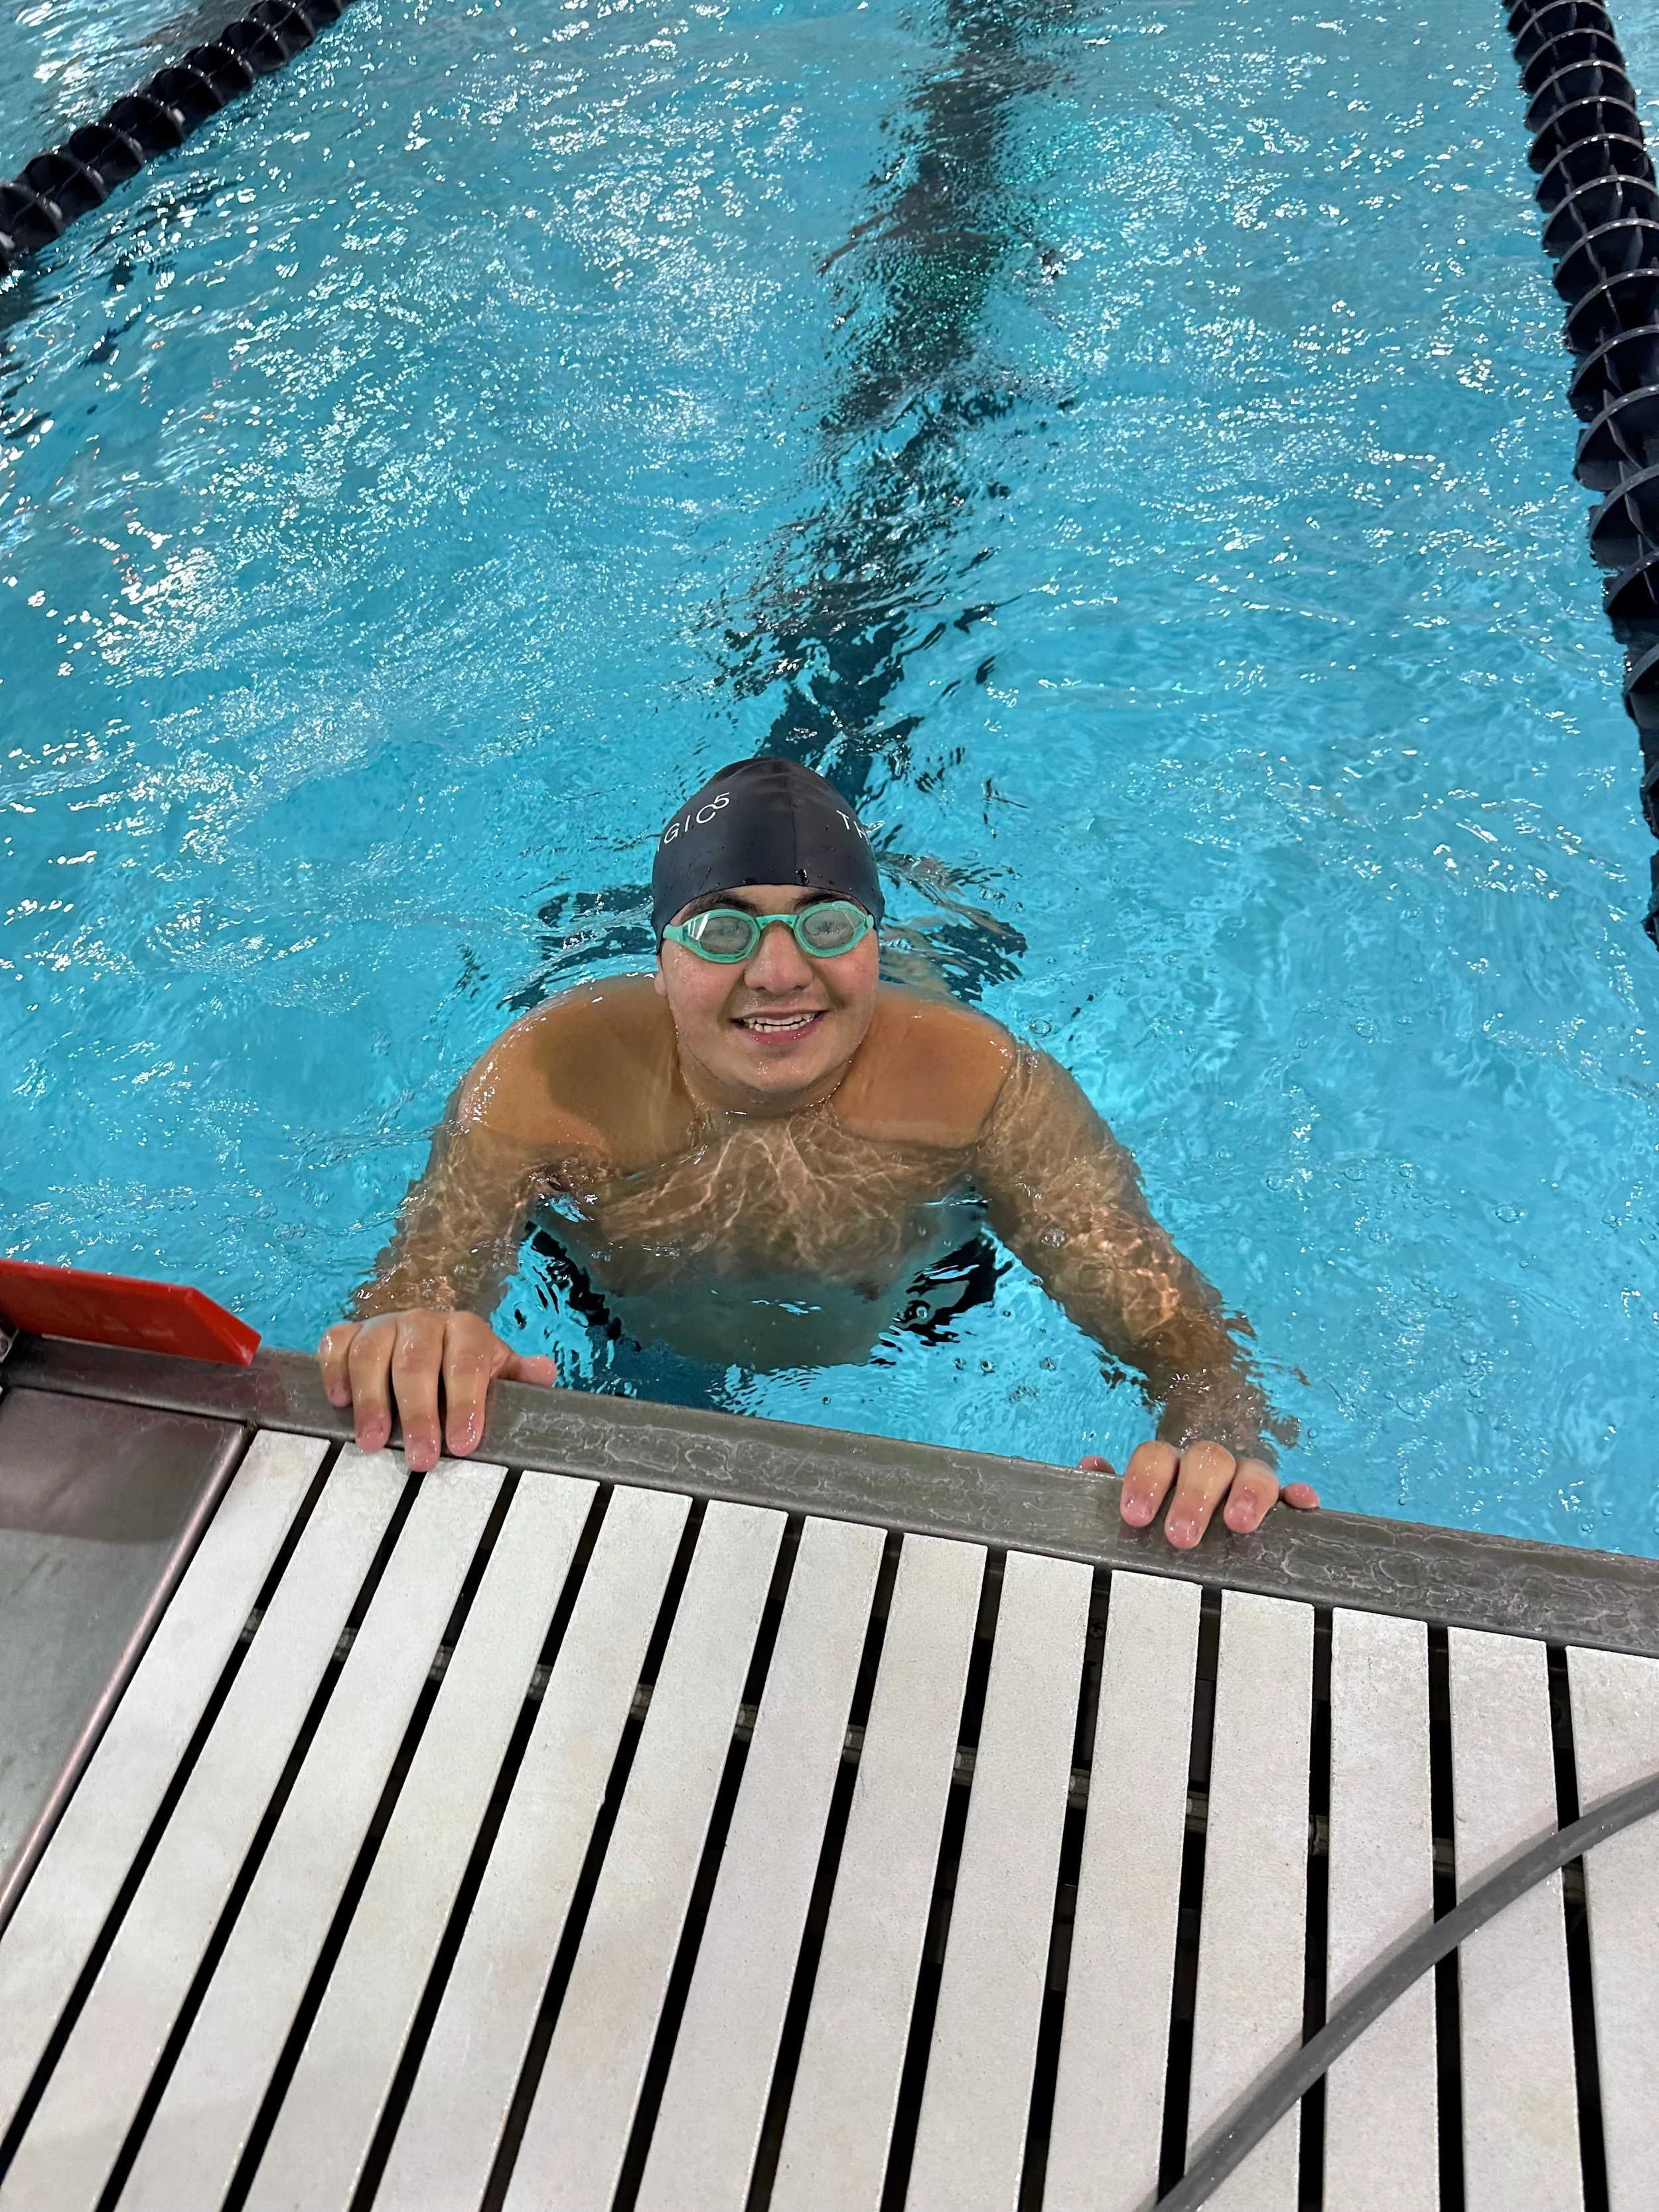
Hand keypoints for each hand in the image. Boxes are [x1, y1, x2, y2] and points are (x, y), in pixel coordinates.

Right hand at [317, 1309, 555, 1472]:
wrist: (431, 1348)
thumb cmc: (464, 1374)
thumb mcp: (497, 1376)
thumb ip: (519, 1379)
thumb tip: (544, 1372)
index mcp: (465, 1330)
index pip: (466, 1361)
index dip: (465, 1402)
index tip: (464, 1444)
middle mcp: (422, 1322)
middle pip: (416, 1362)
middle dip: (419, 1414)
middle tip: (421, 1458)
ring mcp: (382, 1326)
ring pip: (371, 1353)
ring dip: (372, 1399)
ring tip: (373, 1442)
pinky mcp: (348, 1335)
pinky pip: (335, 1345)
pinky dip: (334, 1371)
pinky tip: (339, 1403)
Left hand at [1077, 1440, 1318, 1549]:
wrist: (1201, 1494)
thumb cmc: (1163, 1508)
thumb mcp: (1133, 1499)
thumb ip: (1109, 1487)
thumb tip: (1091, 1467)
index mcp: (1169, 1464)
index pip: (1156, 1457)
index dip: (1145, 1481)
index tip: (1135, 1516)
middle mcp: (1208, 1466)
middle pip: (1206, 1461)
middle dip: (1194, 1496)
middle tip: (1180, 1536)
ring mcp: (1245, 1479)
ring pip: (1253, 1470)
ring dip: (1247, 1492)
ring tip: (1239, 1523)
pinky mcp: (1279, 1499)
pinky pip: (1292, 1491)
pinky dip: (1298, 1494)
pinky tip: (1303, 1503)